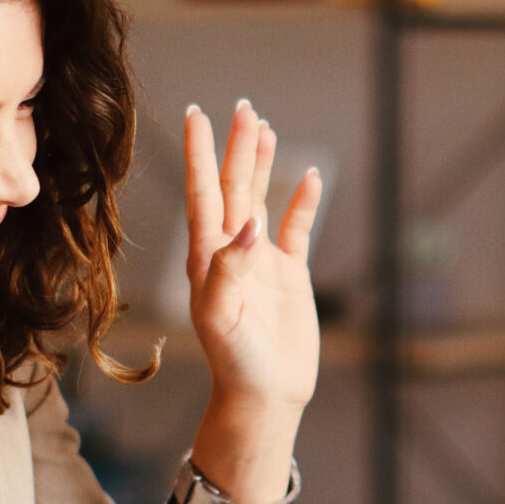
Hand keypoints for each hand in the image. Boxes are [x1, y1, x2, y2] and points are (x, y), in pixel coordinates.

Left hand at [184, 101, 321, 421]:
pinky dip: (303, 201)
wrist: (264, 396)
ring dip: (262, 165)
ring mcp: (261, 261)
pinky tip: (310, 176)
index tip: (194, 115)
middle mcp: (231, 252)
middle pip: (233, 187)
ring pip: (260, 199)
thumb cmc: (235, 362)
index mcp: (206, 257)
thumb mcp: (221, 318)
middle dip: (236, 147)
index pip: (202, 194)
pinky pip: (297, 228)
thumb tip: (250, 225)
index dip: (199, 154)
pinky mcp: (289, 274)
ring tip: (264, 128)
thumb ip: (229, 270)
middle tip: (243, 107)